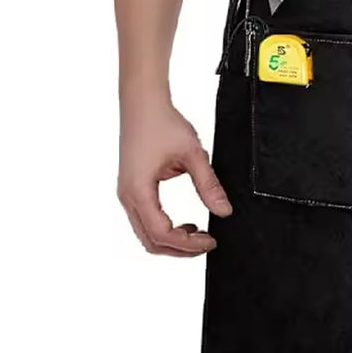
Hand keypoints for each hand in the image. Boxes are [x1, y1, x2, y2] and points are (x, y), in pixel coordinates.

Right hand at [118, 95, 231, 255]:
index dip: (187, 244)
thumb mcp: (193, 154)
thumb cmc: (163, 123)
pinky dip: (164, 228)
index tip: (210, 241)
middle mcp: (127, 197)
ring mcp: (127, 193)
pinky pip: (144, 219)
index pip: (162, 233)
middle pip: (150, 241)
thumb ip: (208, 184)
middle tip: (206, 243)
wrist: (143, 103)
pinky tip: (185, 222)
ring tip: (198, 234)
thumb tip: (224, 211)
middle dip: (179, 249)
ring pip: (145, 234)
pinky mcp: (131, 188)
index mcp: (138, 191)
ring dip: (171, 240)